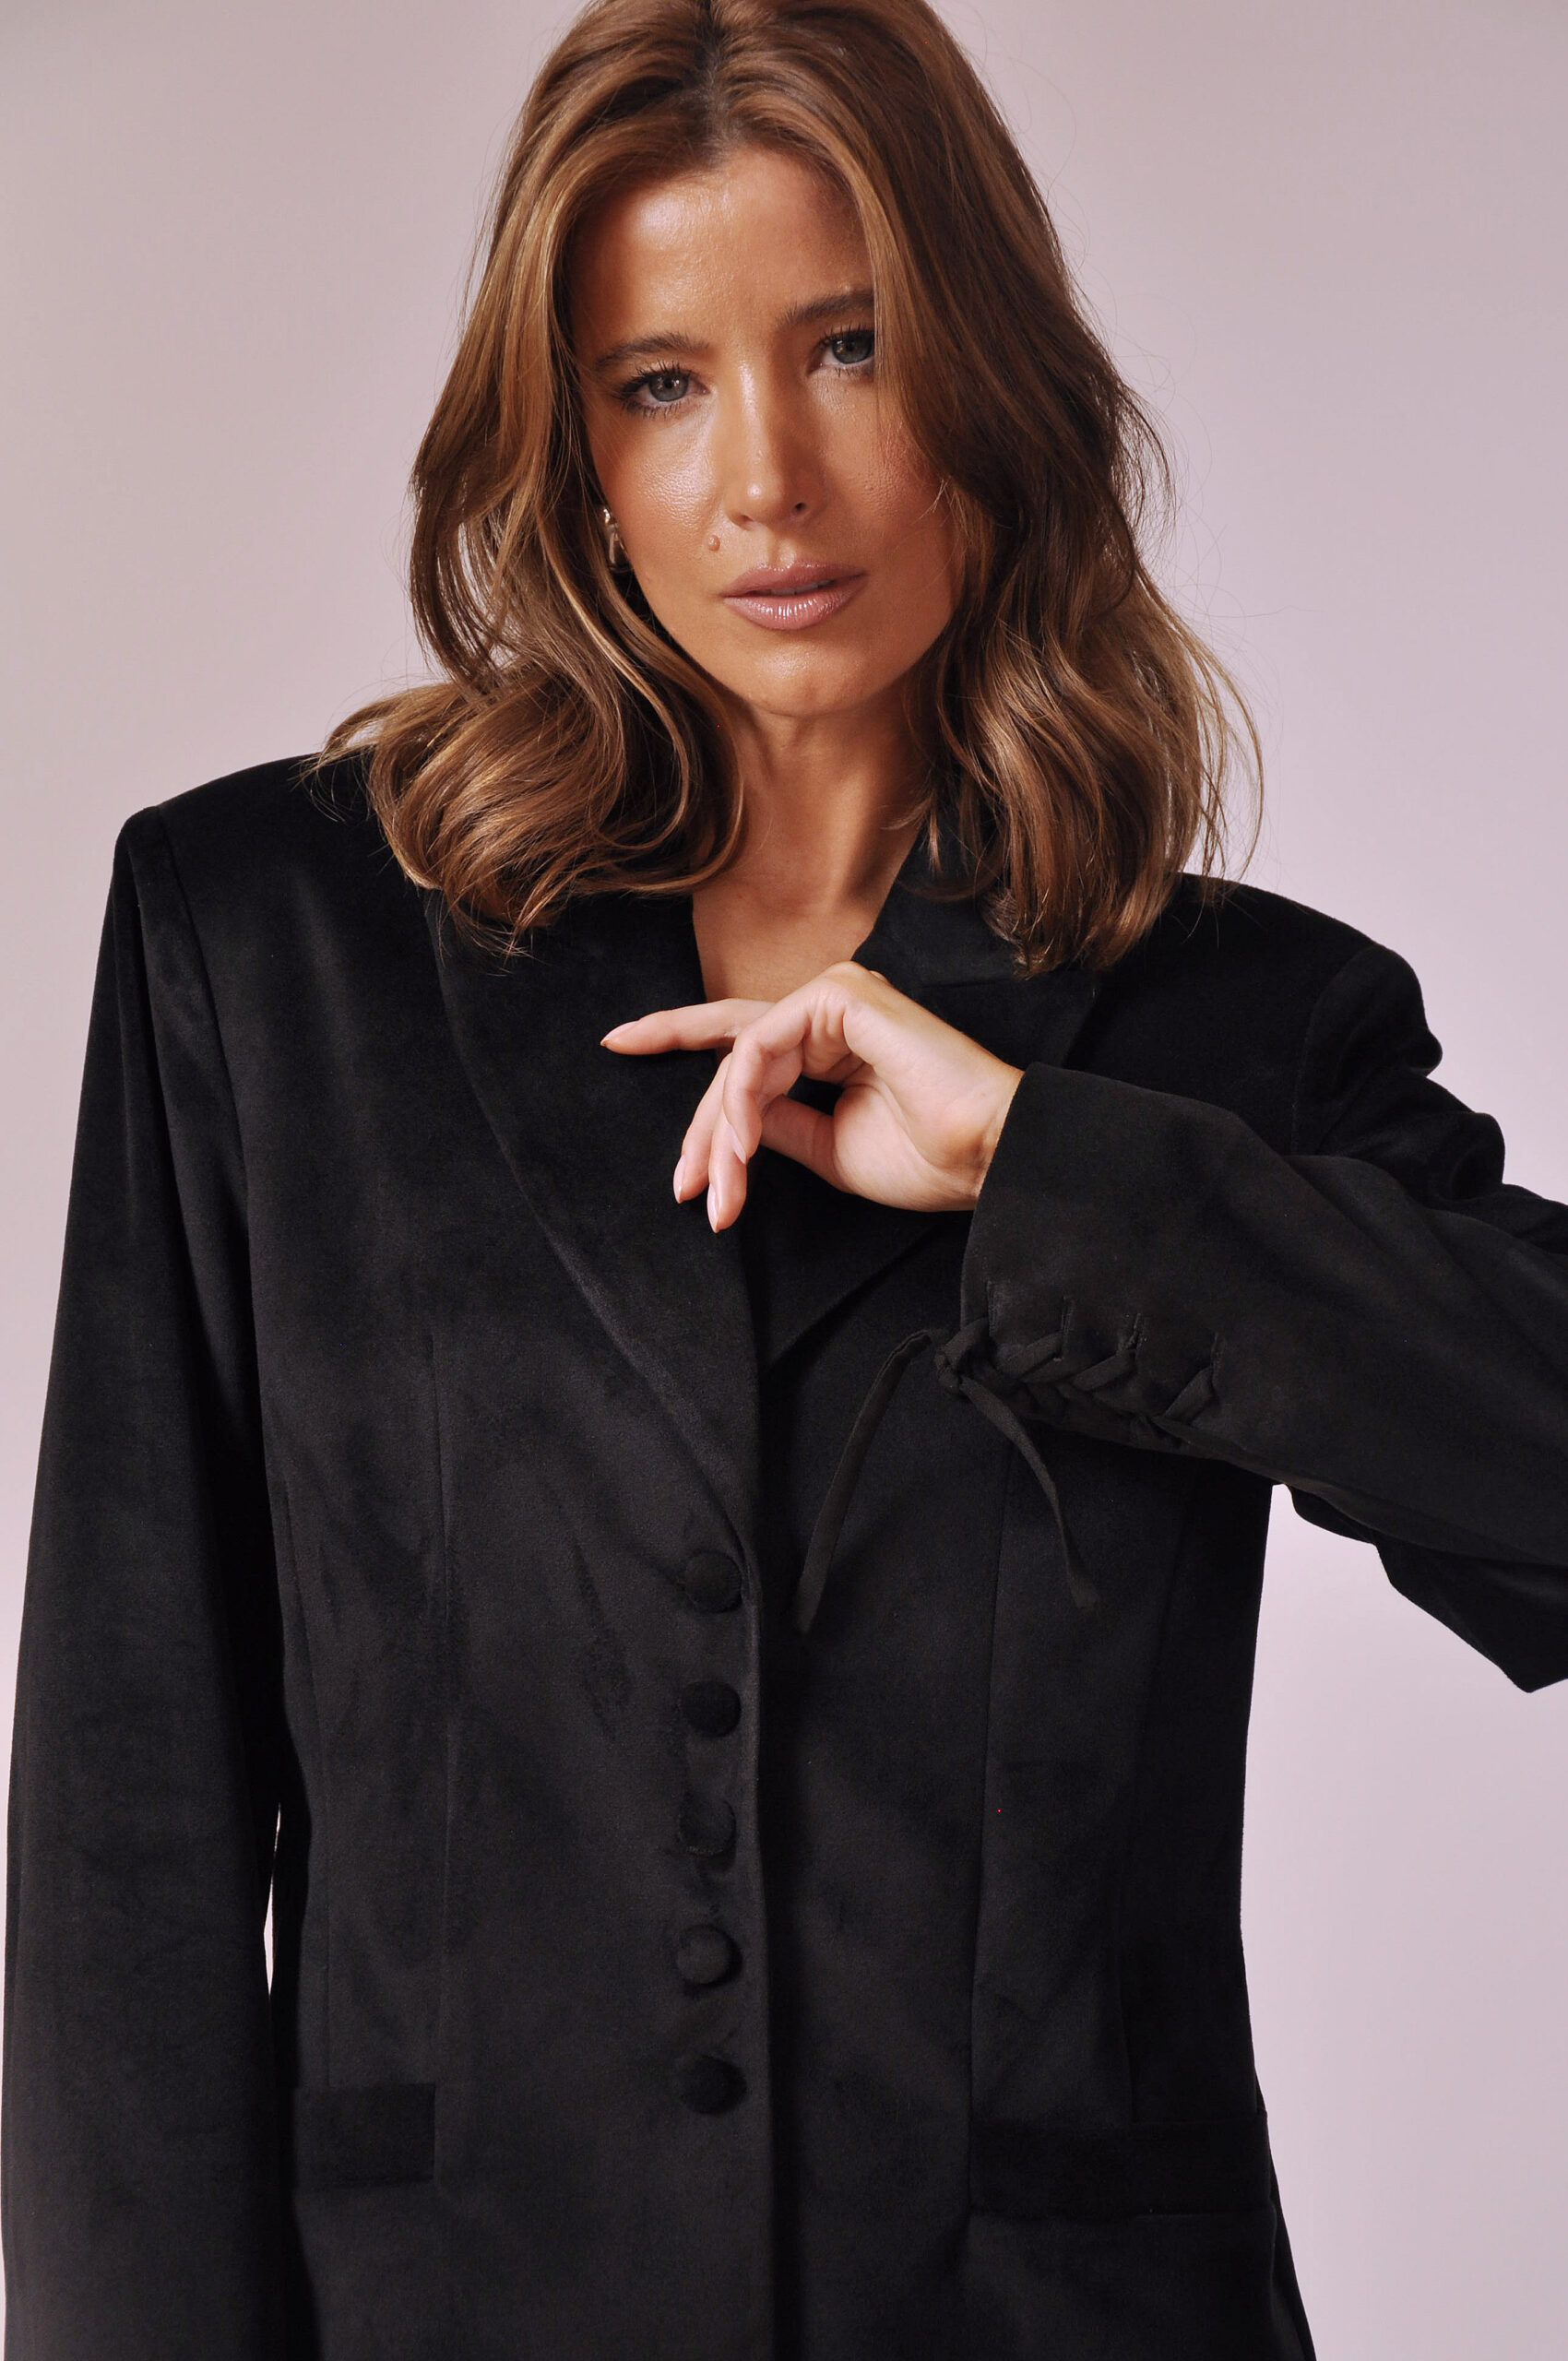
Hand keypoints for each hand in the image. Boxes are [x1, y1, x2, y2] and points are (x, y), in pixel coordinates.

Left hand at [601, 960, 1023, 1230]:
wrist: (985, 1156)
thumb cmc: (927, 1158)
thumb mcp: (830, 1152)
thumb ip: (779, 1127)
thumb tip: (733, 1123)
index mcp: (831, 1042)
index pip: (741, 1039)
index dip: (675, 1036)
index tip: (616, 1043)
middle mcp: (831, 1011)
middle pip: (731, 1057)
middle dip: (699, 1127)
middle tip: (683, 1187)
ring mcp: (836, 997)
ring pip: (741, 1059)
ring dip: (722, 1131)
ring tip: (722, 1190)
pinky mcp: (842, 995)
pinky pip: (762, 1046)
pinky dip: (744, 1098)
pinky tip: (744, 1145)